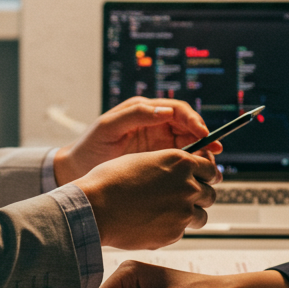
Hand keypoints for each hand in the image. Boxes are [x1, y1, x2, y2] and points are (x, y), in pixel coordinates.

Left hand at [54, 98, 219, 185]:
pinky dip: (191, 166)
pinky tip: (196, 177)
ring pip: (188, 144)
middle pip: (188, 127)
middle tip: (212, 154)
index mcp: (145, 111)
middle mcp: (155, 124)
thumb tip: (165, 111)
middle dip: (203, 138)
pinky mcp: (157, 160)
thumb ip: (136, 115)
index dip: (193, 120)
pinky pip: (180, 160)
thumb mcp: (109, 127)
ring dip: (201, 153)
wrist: (77, 170)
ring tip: (210, 167)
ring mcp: (157, 143)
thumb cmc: (90, 146)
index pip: (178, 110)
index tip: (203, 134)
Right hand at [73, 149, 218, 249]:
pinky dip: (172, 228)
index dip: (207, 176)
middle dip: (200, 196)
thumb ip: (170, 166)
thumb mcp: (146, 160)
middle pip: (210, 194)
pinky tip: (152, 222)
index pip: (211, 169)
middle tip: (182, 198)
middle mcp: (188, 186)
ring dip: (190, 214)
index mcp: (181, 162)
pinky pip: (182, 231)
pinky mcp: (174, 234)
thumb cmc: (112, 180)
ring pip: (201, 216)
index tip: (203, 180)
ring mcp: (183, 212)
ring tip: (168, 213)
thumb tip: (185, 171)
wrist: (95, 208)